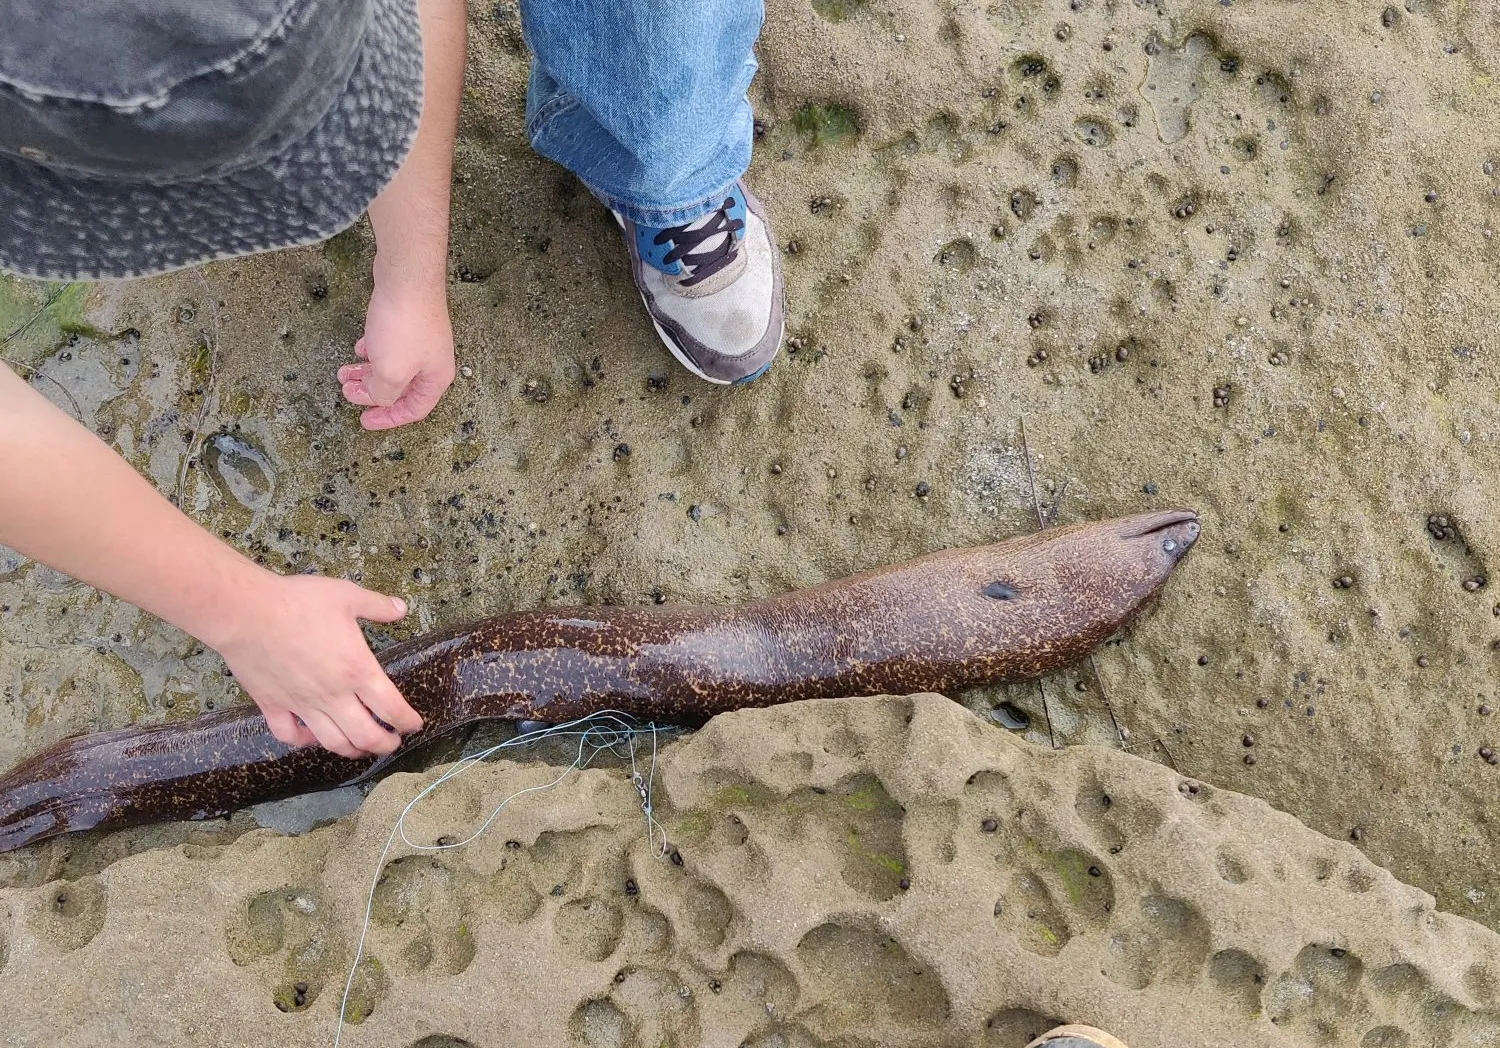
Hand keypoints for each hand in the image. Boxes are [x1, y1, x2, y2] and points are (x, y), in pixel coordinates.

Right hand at [213, 574, 423, 758]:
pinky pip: (290, 735)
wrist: (248, 612)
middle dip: (385, 744)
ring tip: (361, 749)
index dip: (408, 721)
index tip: (414, 725)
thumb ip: (377, 605)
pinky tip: (311, 737)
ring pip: (332, 742)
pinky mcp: (273, 705)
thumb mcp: (347, 596)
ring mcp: (302, 705)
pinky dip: (304, 742)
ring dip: (352, 750)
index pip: (392, 708)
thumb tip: (401, 608)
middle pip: (366, 736)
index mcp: (357, 670)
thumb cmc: (298, 602)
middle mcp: (333, 695)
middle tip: (392, 743)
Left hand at [338, 280, 455, 430]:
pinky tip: (359, 348)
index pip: (414, 410)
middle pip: (400, 388)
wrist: (407, 278)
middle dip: (371, 393)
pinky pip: (388, 345)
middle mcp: (431, 361)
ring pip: (391, 365)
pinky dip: (372, 351)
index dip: (388, 419)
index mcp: (435, 378)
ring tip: (343, 372)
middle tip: (347, 391)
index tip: (365, 421)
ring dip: (366, 372)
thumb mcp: (390, 372)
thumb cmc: (404, 326)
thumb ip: (383, 393)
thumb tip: (378, 396)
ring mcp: (420, 340)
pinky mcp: (407, 322)